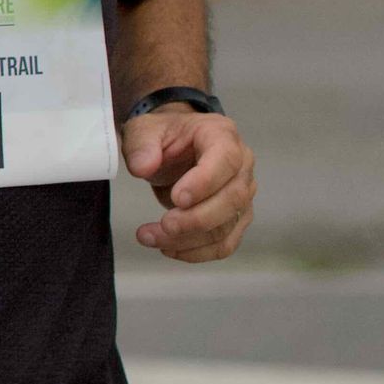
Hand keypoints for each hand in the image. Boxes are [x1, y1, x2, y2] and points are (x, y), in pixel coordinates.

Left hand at [123, 103, 254, 260]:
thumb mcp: (144, 130)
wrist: (174, 149)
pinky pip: (224, 244)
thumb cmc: (164, 136)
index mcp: (222, 135)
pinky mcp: (236, 219)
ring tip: (149, 237)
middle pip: (232, 199)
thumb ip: (141, 146)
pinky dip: (196, 252)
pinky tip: (168, 248)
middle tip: (164, 225)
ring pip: (226, 227)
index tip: (177, 199)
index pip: (226, 159)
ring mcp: (242, 194)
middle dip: (195, 219)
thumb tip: (143, 167)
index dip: (205, 182)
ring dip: (187, 240)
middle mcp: (241, 165)